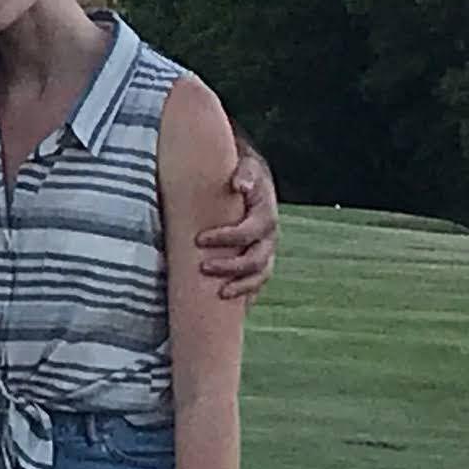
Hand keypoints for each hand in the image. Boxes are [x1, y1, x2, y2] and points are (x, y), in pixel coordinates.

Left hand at [195, 149, 277, 301]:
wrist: (248, 174)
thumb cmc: (240, 168)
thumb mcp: (245, 163)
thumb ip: (243, 173)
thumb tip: (239, 185)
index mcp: (265, 213)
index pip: (248, 232)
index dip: (226, 238)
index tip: (199, 239)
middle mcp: (270, 234)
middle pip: (256, 259)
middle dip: (231, 267)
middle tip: (203, 267)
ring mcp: (267, 248)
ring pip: (261, 274)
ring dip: (241, 285)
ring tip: (220, 293)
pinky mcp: (261, 256)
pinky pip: (258, 280)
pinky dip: (247, 292)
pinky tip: (231, 304)